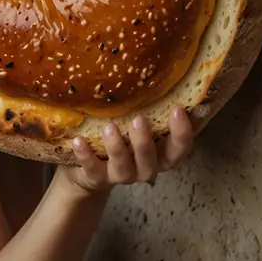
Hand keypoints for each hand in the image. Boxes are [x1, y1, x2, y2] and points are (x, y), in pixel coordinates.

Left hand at [61, 107, 194, 194]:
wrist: (89, 171)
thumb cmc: (123, 140)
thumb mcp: (141, 127)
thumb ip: (157, 112)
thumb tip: (176, 82)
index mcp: (160, 155)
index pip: (179, 148)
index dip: (183, 132)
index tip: (178, 109)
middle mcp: (145, 168)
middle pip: (152, 160)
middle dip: (145, 141)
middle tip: (138, 119)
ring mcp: (120, 175)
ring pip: (123, 167)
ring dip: (117, 148)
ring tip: (109, 127)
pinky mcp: (96, 178)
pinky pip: (92, 170)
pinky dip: (86, 156)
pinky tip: (78, 141)